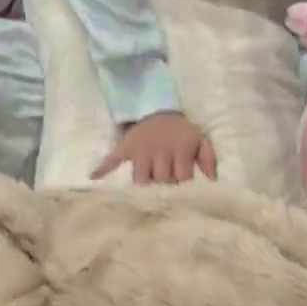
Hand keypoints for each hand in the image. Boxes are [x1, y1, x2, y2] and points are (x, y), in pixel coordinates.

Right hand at [93, 111, 217, 184]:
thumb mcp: (200, 140)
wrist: (158, 108)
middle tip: (165, 192)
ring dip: (144, 186)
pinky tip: (94, 178)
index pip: (182, 178)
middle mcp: (160, 152)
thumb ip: (208, 160)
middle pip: (161, 180)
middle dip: (164, 187)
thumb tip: (212, 182)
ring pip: (141, 178)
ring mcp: (141, 151)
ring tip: (146, 197)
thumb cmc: (181, 131)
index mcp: (180, 150)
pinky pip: (113, 159)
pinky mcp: (125, 148)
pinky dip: (103, 168)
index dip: (183, 185)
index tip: (183, 192)